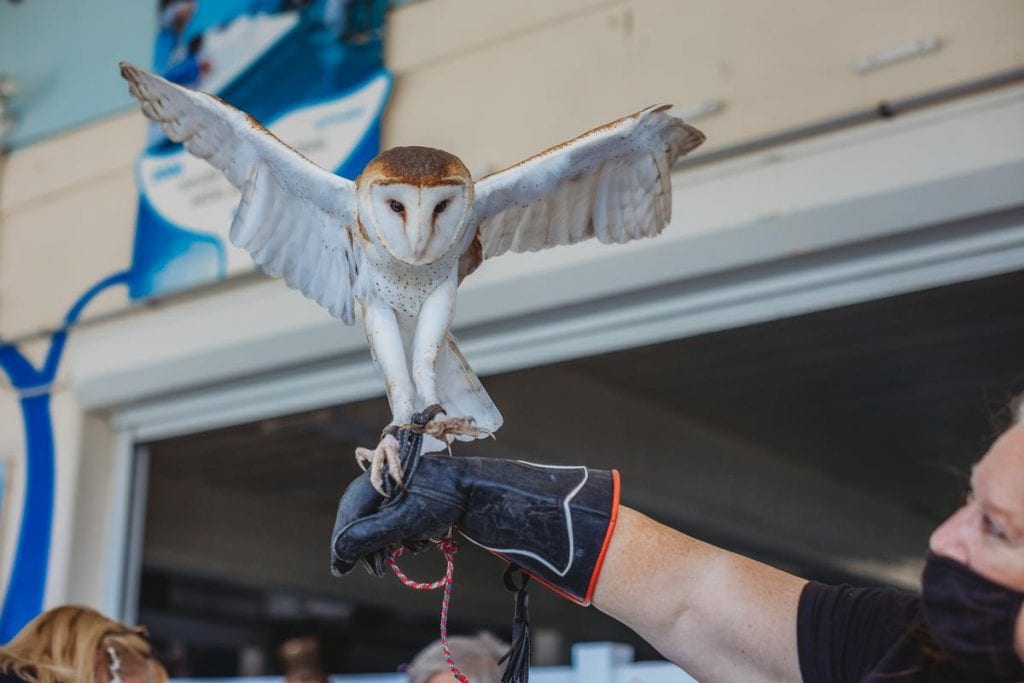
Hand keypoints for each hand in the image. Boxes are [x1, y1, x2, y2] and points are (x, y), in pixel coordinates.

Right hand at [330, 429, 619, 605]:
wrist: (482, 493)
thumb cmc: (442, 502)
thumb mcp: (401, 522)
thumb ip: (366, 538)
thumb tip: (339, 556)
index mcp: (377, 477)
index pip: (348, 513)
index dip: (343, 543)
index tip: (341, 569)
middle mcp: (385, 480)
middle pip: (363, 521)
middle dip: (374, 546)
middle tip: (384, 568)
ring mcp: (401, 489)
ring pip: (382, 526)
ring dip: (393, 543)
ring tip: (412, 547)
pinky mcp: (416, 498)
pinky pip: (400, 524)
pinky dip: (407, 537)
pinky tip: (423, 539)